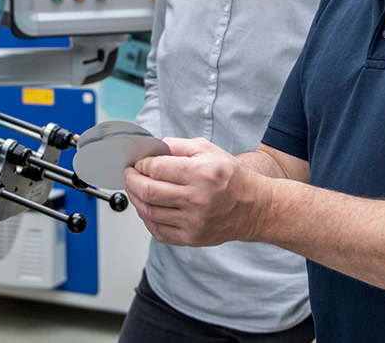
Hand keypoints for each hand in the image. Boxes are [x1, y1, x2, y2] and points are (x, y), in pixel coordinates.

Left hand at [123, 137, 269, 246]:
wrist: (254, 208)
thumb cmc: (232, 177)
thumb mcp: (208, 149)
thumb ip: (177, 146)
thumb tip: (152, 149)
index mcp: (201, 174)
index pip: (156, 169)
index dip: (141, 164)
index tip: (139, 162)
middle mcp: (197, 199)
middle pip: (148, 192)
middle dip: (131, 181)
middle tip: (129, 174)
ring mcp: (193, 222)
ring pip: (149, 212)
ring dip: (135, 199)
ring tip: (136, 189)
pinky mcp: (192, 238)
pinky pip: (158, 231)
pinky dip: (146, 218)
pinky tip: (147, 208)